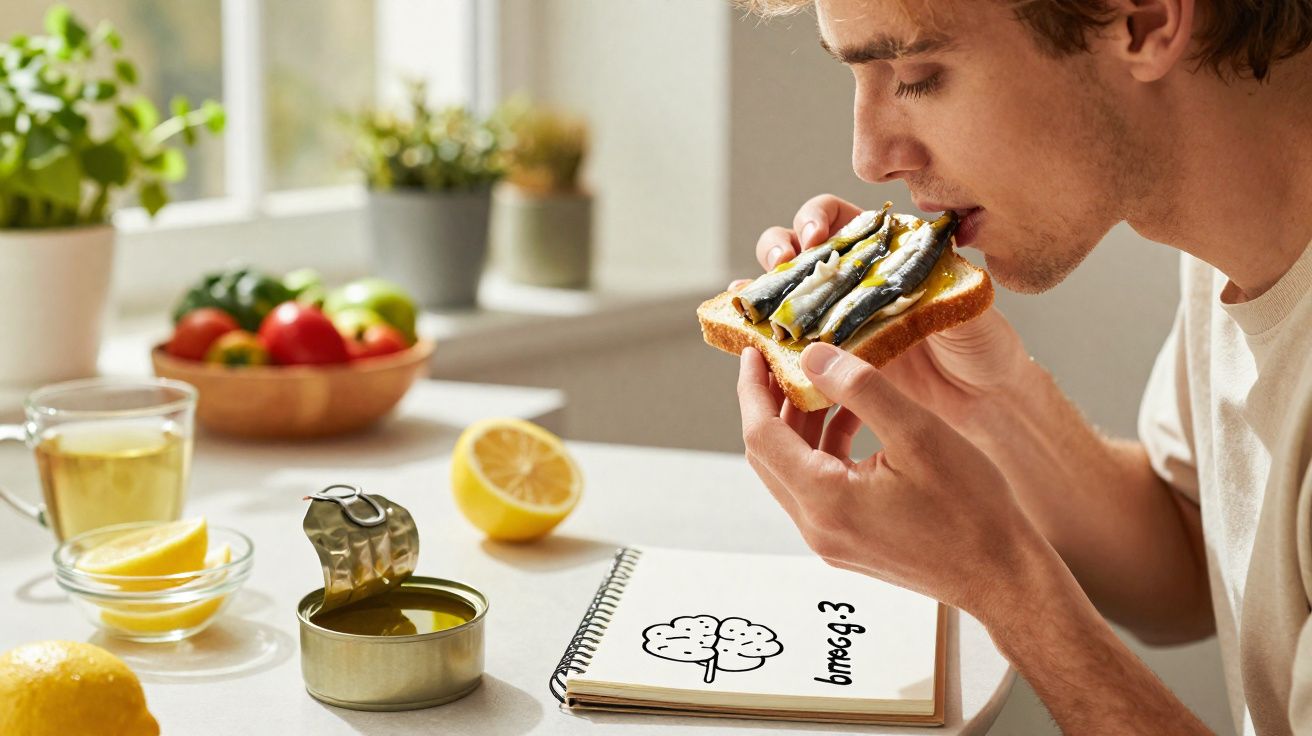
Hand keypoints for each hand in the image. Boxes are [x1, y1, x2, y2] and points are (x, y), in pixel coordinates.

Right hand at [735, 193, 1033, 435]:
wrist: (982, 400)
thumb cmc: (981, 344)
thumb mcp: (967, 299)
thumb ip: (940, 279)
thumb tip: (908, 271)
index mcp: (884, 250)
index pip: (838, 218)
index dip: (818, 218)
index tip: (816, 237)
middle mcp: (854, 278)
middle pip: (798, 247)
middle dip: (778, 246)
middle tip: (783, 263)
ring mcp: (837, 317)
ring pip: (785, 291)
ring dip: (762, 289)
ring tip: (751, 298)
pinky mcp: (829, 358)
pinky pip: (790, 341)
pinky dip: (762, 333)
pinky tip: (746, 333)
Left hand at [737, 342, 1049, 613]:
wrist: (1003, 576)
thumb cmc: (972, 510)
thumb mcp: (919, 433)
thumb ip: (861, 389)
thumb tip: (813, 356)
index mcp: (825, 500)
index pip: (760, 436)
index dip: (752, 389)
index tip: (754, 352)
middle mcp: (817, 527)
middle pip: (769, 455)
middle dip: (771, 403)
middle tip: (783, 360)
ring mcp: (830, 540)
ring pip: (793, 471)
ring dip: (800, 425)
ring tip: (821, 381)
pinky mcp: (848, 543)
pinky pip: (818, 488)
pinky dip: (824, 450)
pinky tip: (851, 420)